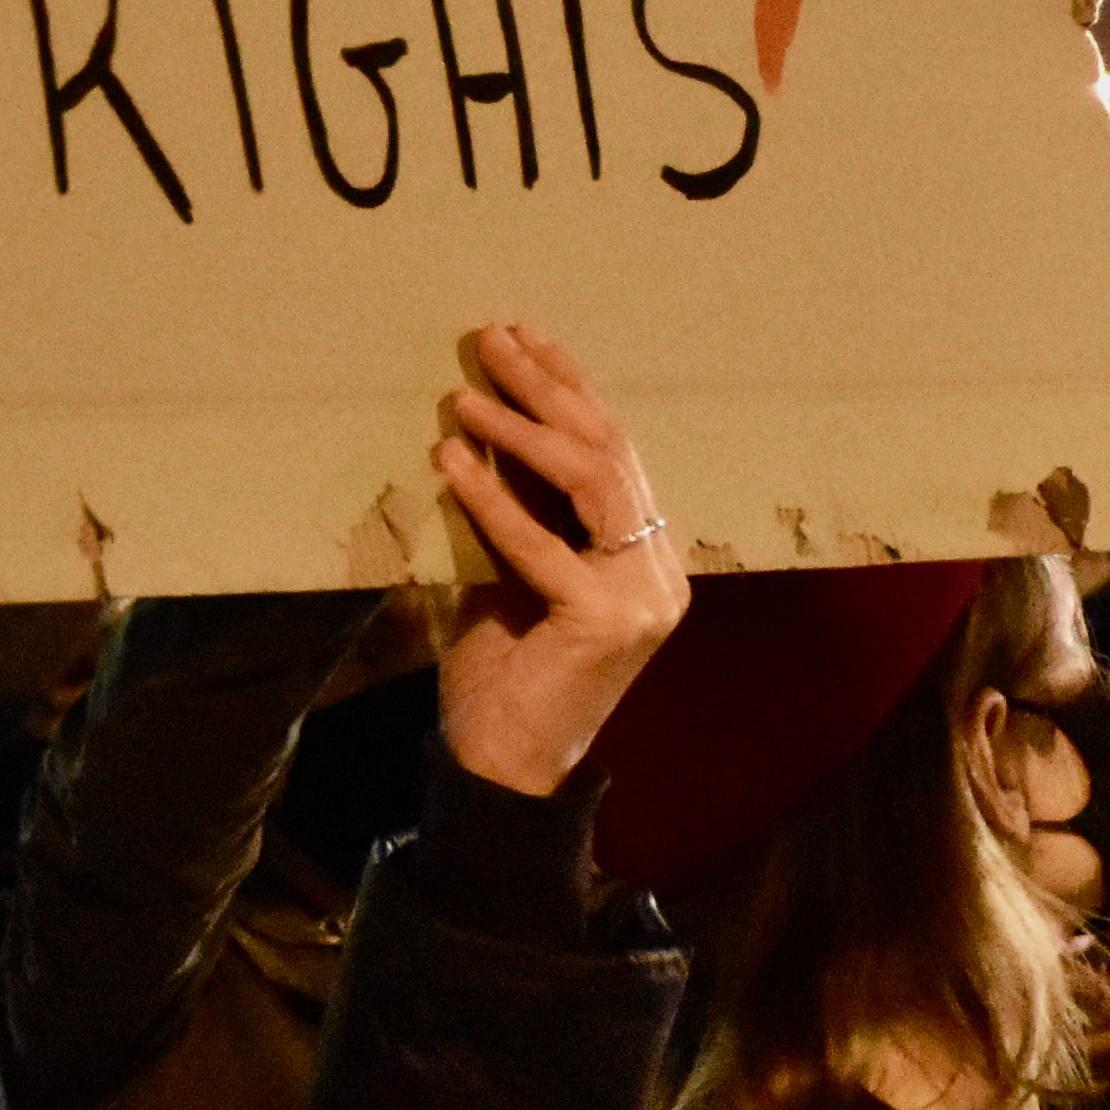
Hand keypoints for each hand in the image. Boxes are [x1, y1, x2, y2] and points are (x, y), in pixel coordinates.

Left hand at [427, 324, 689, 801]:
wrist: (501, 770)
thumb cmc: (502, 676)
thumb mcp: (510, 573)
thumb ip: (516, 509)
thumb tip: (481, 421)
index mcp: (648, 560)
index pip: (615, 454)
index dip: (570, 389)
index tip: (524, 338)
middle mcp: (658, 573)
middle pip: (609, 454)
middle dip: (548, 388)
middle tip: (493, 339)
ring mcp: (641, 597)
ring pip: (592, 482)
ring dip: (522, 428)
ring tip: (466, 392)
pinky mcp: (605, 621)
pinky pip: (542, 542)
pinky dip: (493, 496)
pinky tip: (450, 459)